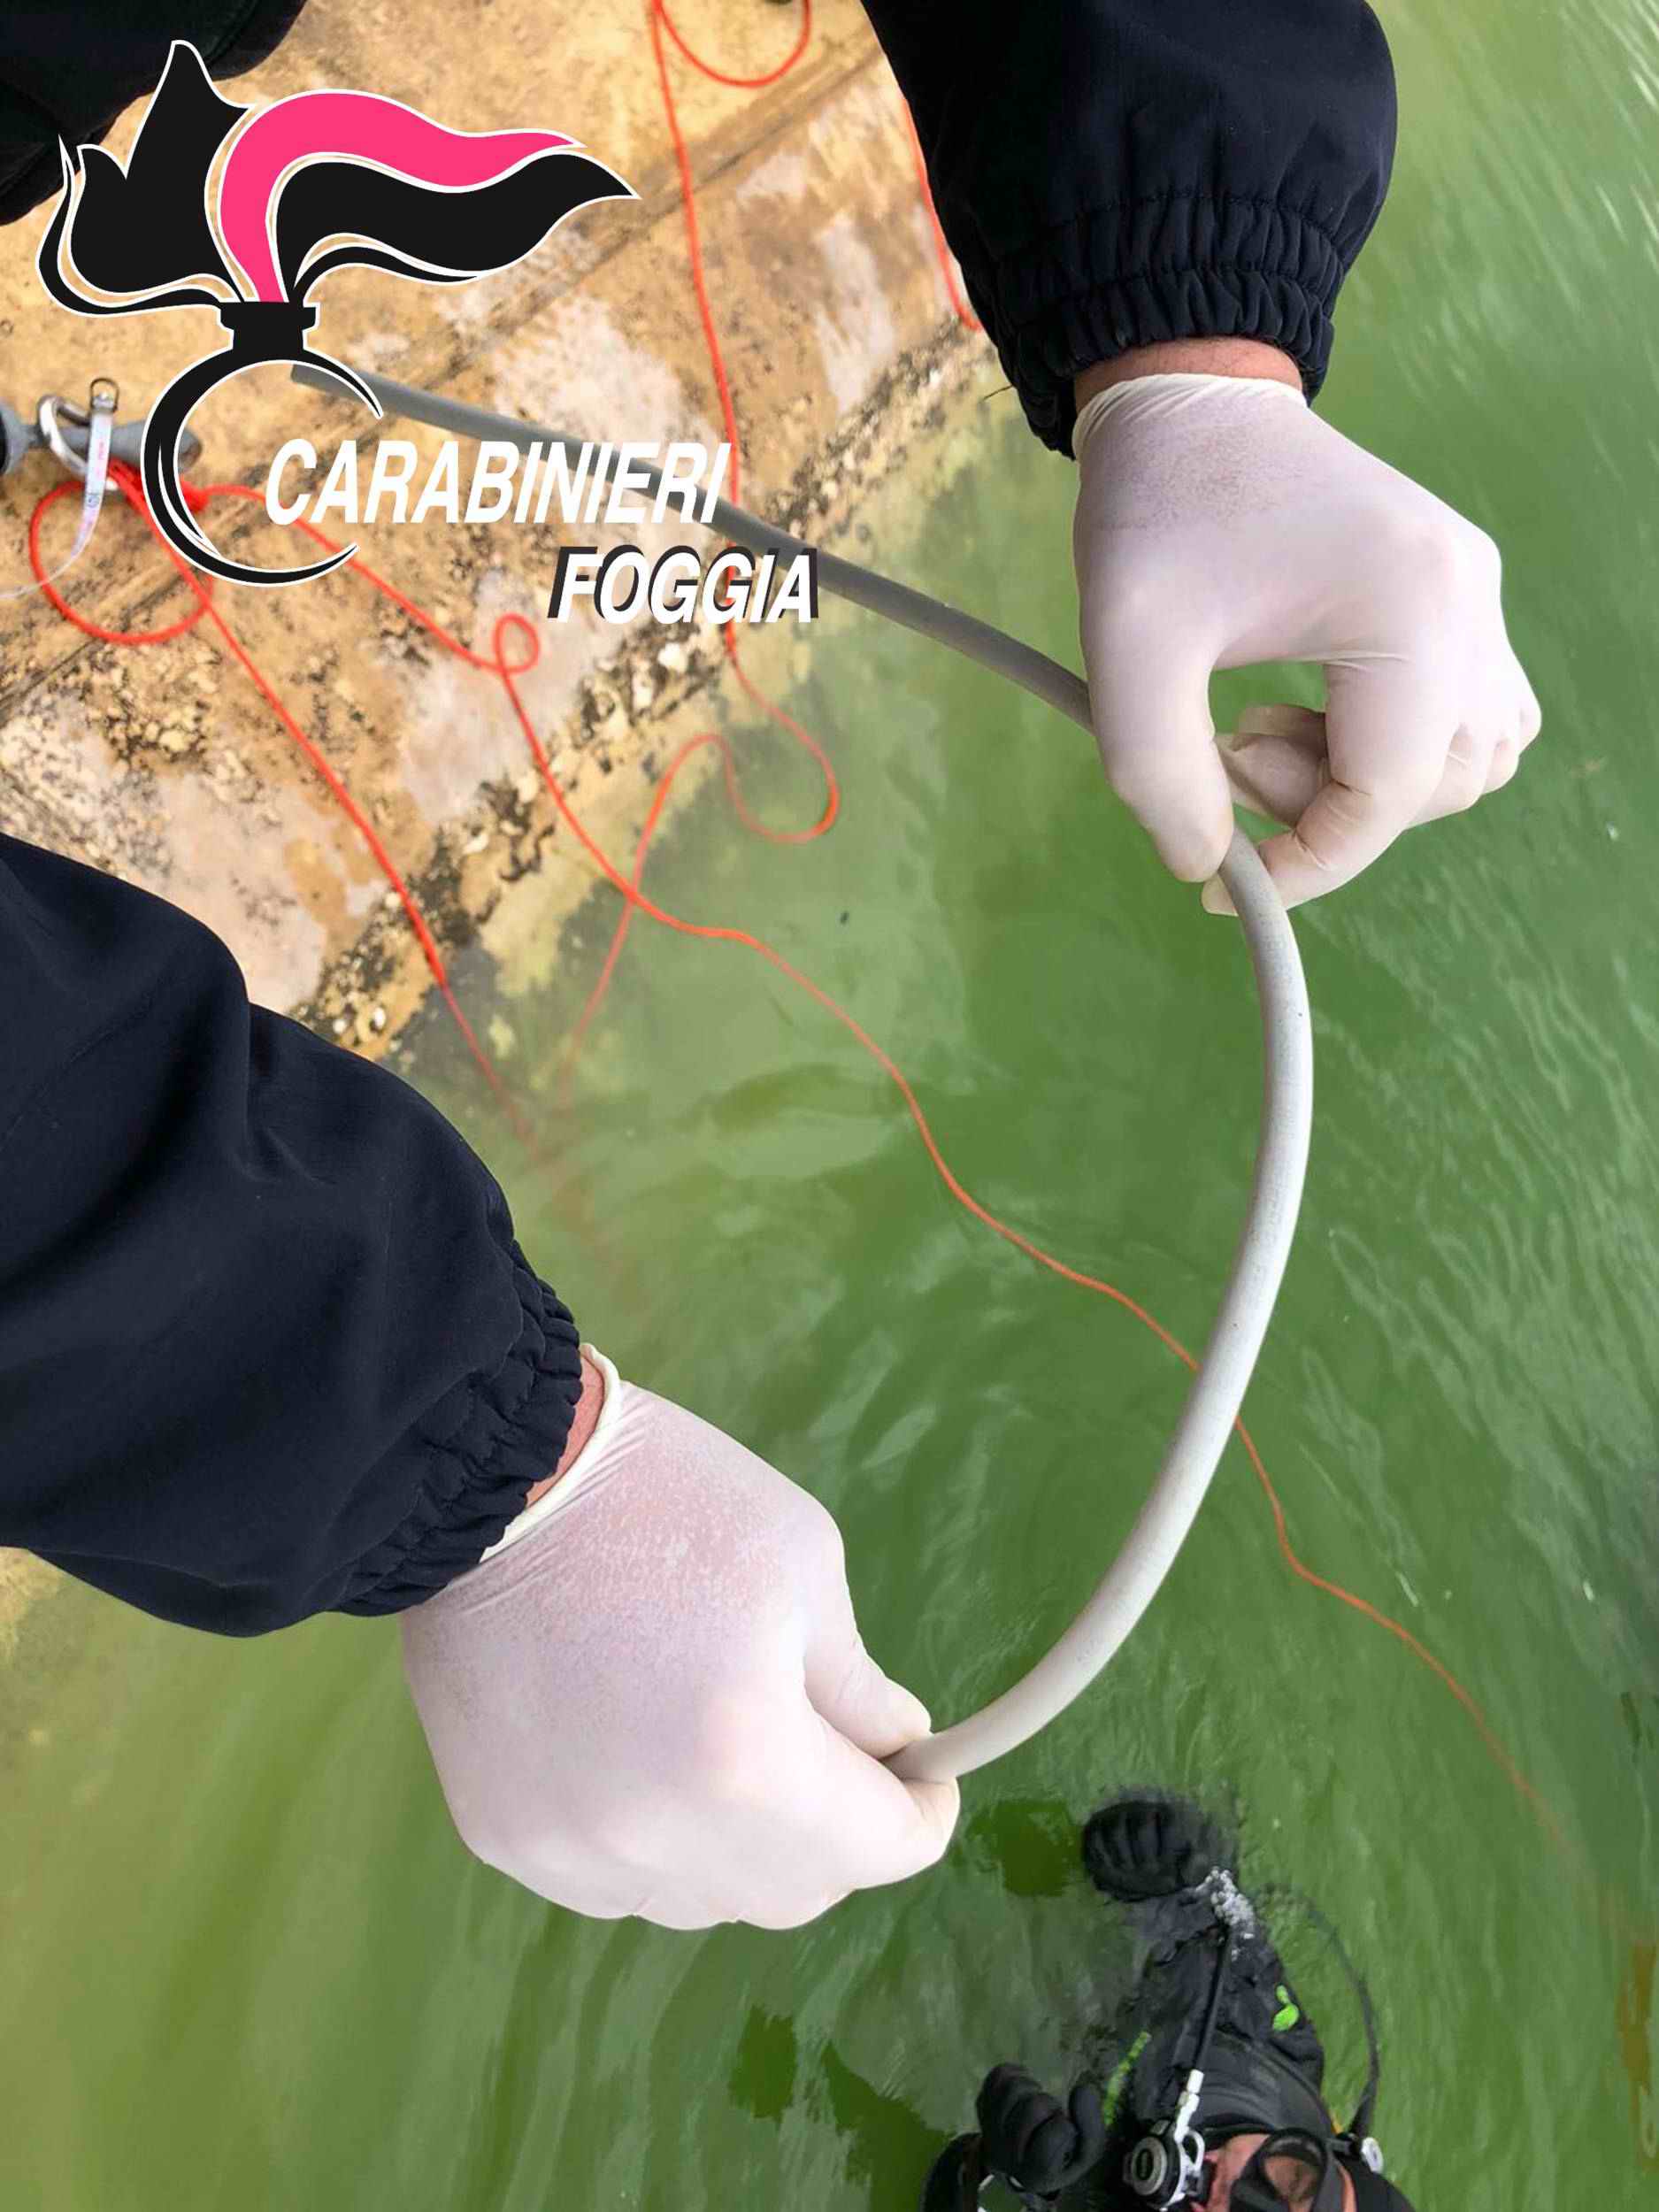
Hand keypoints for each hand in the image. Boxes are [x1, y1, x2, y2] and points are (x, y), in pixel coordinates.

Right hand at [400, 1360, 956, 1929]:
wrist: (492, 1482)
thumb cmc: (666, 1500)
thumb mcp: (803, 1565)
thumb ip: (858, 1686)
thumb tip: (892, 1749)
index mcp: (750, 1761)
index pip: (880, 1850)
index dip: (923, 1813)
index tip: (928, 1773)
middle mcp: (659, 1837)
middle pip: (795, 1894)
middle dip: (838, 1833)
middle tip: (836, 1752)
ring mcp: (572, 1852)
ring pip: (703, 1900)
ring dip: (744, 1847)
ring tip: (728, 1746)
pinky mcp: (506, 1840)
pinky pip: (617, 1883)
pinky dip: (656, 1842)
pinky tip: (644, 1755)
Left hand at [976, 2064, 1106, 2199]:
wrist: (1021, 2160)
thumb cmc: (1058, 2157)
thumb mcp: (1083, 2155)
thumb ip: (1091, 2130)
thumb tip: (1085, 2088)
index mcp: (1034, 2174)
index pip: (1053, 2136)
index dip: (1065, 2126)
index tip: (1066, 2130)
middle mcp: (1007, 2154)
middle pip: (1032, 2109)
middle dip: (1050, 2105)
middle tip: (1052, 2115)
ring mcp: (990, 2129)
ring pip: (1013, 2088)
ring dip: (1033, 2089)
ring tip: (1038, 2101)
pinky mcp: (982, 2106)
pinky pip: (998, 2075)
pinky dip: (1017, 2073)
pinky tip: (1025, 2089)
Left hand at [1071, 350, 1540, 908]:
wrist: (1190, 404)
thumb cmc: (1156, 510)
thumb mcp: (1128, 647)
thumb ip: (1156, 772)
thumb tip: (1203, 867)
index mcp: (1408, 608)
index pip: (1387, 796)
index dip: (1308, 863)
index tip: (1224, 882)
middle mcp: (1468, 598)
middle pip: (1441, 784)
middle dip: (1331, 811)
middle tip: (1232, 757)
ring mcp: (1476, 589)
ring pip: (1468, 755)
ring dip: (1369, 783)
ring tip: (1265, 730)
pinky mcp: (1460, 589)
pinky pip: (1464, 711)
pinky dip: (1393, 745)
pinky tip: (1308, 708)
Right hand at [1080, 1792, 1227, 1900]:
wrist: (1130, 1876)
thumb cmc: (1162, 1870)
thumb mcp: (1182, 1873)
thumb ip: (1194, 1868)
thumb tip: (1200, 1859)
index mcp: (1163, 1815)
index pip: (1169, 1817)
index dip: (1170, 1844)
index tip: (1168, 1867)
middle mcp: (1138, 1810)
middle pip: (1141, 1823)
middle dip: (1145, 1852)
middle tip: (1148, 1872)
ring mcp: (1114, 1817)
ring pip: (1116, 1829)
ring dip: (1124, 1856)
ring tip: (1130, 1872)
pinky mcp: (1095, 1829)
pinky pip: (1096, 1837)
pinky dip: (1103, 1856)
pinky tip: (1112, 1868)